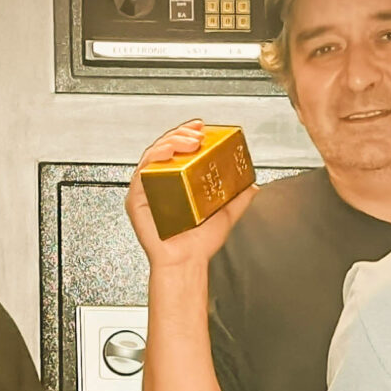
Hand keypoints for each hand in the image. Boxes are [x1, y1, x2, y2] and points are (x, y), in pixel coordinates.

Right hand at [125, 121, 254, 269]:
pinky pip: (142, 173)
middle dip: (181, 134)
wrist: (187, 263)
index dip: (188, 133)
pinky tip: (167, 152)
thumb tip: (254, 184)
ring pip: (153, 155)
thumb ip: (239, 198)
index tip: (202, 127)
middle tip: (199, 134)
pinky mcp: (136, 200)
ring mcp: (147, 190)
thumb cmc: (199, 245)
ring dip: (171, 142)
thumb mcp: (226, 215)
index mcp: (176, 183)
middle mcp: (160, 183)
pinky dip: (153, 159)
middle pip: (165, 147)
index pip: (179, 150)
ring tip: (190, 142)